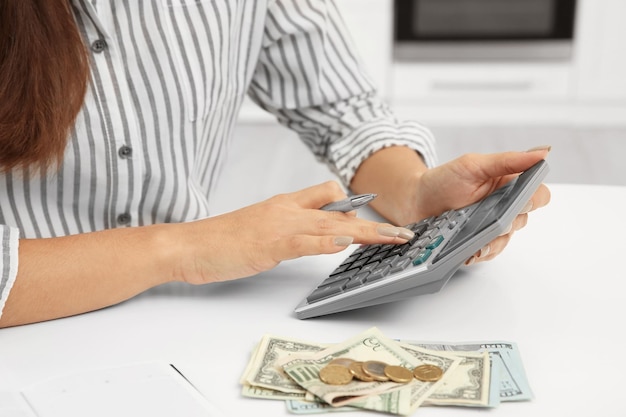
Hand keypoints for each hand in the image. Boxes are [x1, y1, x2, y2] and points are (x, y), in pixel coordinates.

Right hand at [173, 181, 414, 284]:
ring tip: (393, 239)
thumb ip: (291, 227)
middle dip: (374, 223)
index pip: (329, 195)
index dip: (356, 206)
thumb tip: (320, 233)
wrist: (190, 245)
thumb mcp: (264, 227)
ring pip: (331, 223)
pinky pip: (304, 240)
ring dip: (366, 231)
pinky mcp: (269, 244)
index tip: (378, 219)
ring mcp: (279, 225)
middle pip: (341, 210)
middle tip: (402, 234)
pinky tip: (345, 243)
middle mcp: (287, 209)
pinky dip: (326, 241)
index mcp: (285, 204)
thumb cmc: (224, 239)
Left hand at [413, 147, 550, 264]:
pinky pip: (490, 252)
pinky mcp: (478, 242)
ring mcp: (491, 226)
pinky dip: (481, 252)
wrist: (415, 201)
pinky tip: (471, 250)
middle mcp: (504, 207)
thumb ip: (507, 160)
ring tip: (477, 239)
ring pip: (507, 238)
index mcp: (508, 184)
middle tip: (492, 218)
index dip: (533, 199)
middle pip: (523, 219)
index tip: (519, 200)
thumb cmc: (443, 180)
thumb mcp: (473, 165)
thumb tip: (543, 152)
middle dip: (508, 220)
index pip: (538, 195)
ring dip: (494, 239)